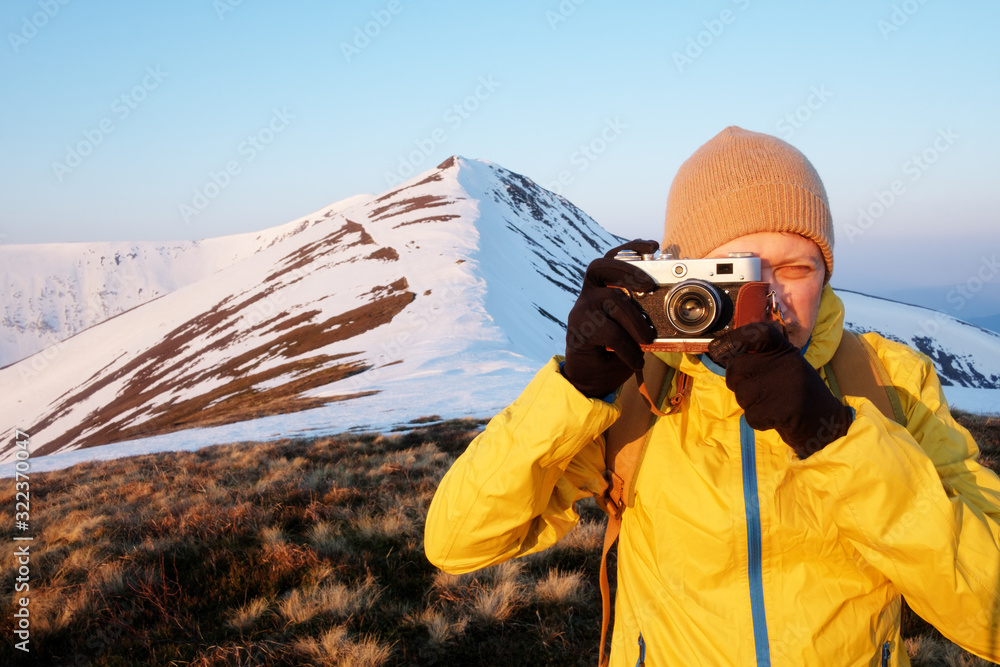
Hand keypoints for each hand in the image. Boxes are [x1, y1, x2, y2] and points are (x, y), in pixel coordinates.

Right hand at [562, 240, 658, 397]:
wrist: (590, 379)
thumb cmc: (614, 352)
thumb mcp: (633, 330)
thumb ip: (643, 316)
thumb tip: (671, 312)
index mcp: (602, 288)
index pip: (612, 259)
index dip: (631, 248)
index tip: (653, 246)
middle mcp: (589, 294)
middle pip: (604, 267)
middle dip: (630, 271)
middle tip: (650, 286)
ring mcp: (582, 310)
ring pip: (614, 300)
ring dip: (637, 321)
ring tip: (648, 340)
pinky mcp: (578, 329)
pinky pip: (610, 332)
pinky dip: (628, 348)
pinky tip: (635, 359)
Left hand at [707, 322, 851, 457]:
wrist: (827, 424)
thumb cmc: (799, 396)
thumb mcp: (787, 368)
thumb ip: (763, 359)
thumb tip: (726, 355)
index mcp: (786, 352)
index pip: (758, 333)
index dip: (734, 337)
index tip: (718, 348)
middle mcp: (786, 363)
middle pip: (738, 367)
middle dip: (737, 382)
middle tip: (753, 392)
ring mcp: (785, 386)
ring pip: (741, 393)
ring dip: (749, 404)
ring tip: (769, 405)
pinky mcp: (783, 409)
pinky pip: (751, 415)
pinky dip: (758, 421)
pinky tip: (774, 419)